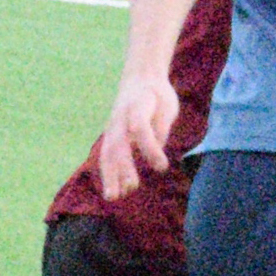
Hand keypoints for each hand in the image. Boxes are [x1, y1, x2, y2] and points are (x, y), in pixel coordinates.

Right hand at [97, 74, 179, 197]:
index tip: (162, 166)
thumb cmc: (158, 95)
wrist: (140, 78)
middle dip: (124, 167)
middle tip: (132, 187)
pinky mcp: (111, 135)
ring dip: (110, 175)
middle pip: (119, 143)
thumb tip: (155, 154)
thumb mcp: (168, 107)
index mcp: (138, 106)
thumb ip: (161, 128)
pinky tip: (113, 193)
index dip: (149, 146)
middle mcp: (121, 117)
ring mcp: (113, 126)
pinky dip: (108, 173)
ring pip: (108, 152)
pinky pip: (107, 155)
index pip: (141, 128)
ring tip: (113, 197)